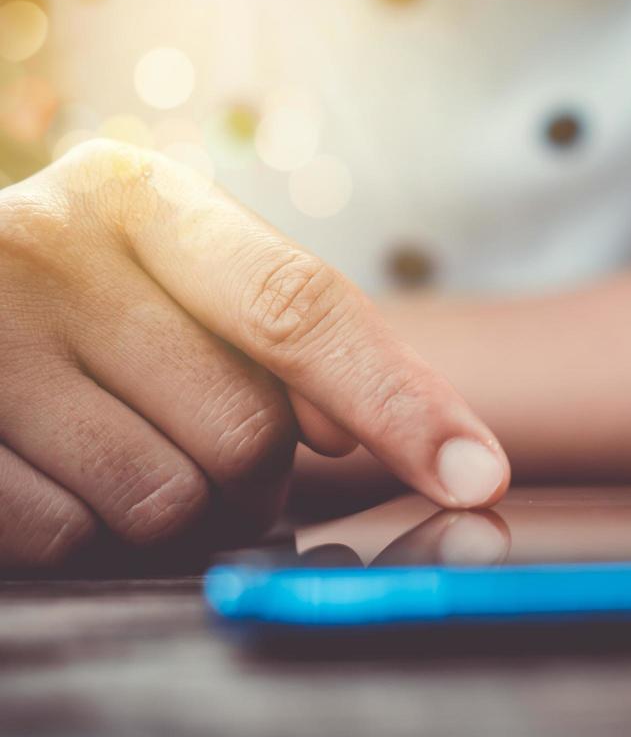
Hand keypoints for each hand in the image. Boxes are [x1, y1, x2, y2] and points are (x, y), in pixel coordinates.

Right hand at [0, 142, 509, 566]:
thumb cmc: (87, 315)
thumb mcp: (182, 291)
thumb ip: (296, 349)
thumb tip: (415, 448)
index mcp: (141, 199)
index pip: (303, 310)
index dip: (401, 402)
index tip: (479, 476)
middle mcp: (49, 244)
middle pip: (248, 429)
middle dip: (248, 471)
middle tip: (186, 437)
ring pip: (165, 500)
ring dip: (168, 510)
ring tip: (110, 449)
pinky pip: (68, 537)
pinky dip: (80, 532)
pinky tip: (45, 472)